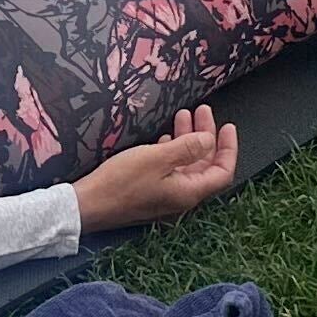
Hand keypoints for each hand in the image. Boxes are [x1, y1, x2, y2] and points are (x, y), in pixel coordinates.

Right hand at [73, 108, 238, 232]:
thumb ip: (187, 148)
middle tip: (202, 112)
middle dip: (206, 137)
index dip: (228, 148)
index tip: (227, 126)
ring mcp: (166, 196)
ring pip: (187, 165)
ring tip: (184, 116)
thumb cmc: (121, 182)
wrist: (88, 205)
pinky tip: (166, 137)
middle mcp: (181, 197)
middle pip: (204, 165)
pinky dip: (173, 151)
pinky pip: (171, 170)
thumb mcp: (157, 158)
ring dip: (188, 140)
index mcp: (188, 192)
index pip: (222, 172)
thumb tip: (209, 140)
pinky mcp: (151, 193)